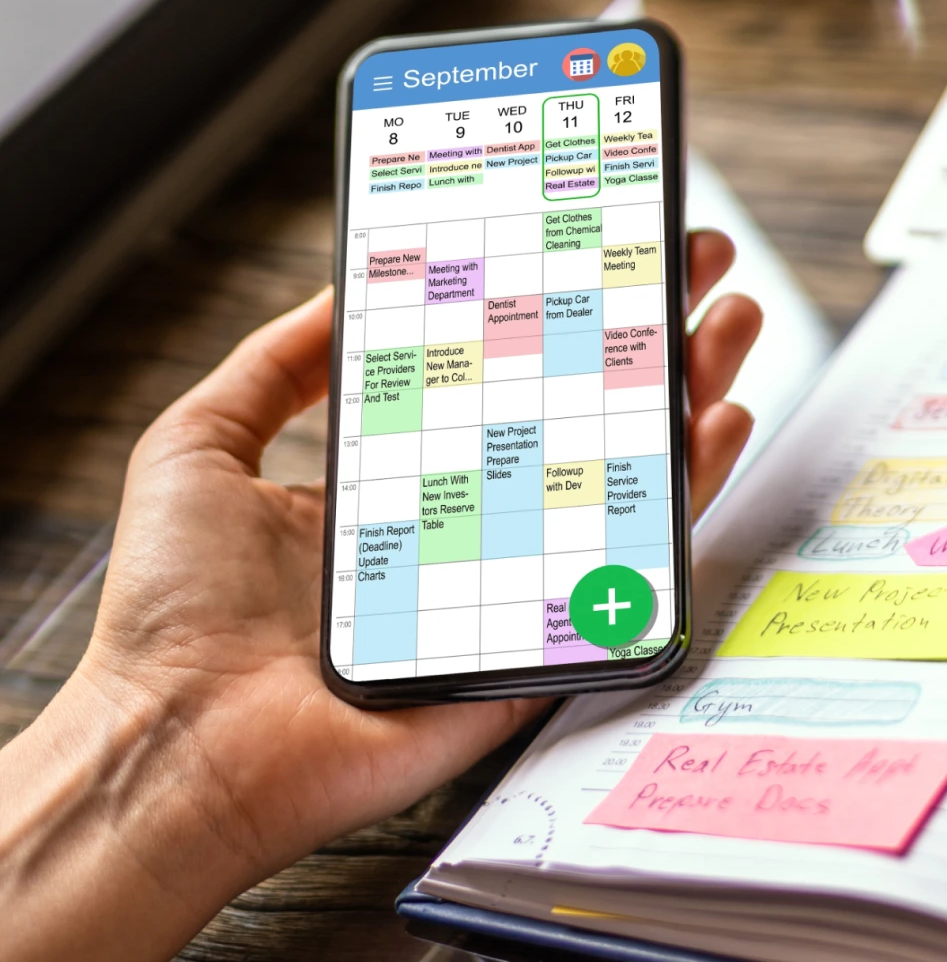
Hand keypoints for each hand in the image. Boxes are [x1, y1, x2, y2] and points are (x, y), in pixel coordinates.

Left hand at [0, 230, 762, 961]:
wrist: (180, 746)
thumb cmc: (171, 616)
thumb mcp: (199, 448)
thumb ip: (272, 368)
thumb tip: (342, 290)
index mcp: (402, 485)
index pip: (504, 382)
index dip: (558, 314)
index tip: (600, 248)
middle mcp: (472, 529)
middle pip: (585, 417)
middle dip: (648, 337)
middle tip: (691, 263)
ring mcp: (517, 585)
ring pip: (627, 481)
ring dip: (689, 396)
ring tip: (727, 323)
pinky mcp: (545, 646)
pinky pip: (632, 568)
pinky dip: (685, 496)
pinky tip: (714, 427)